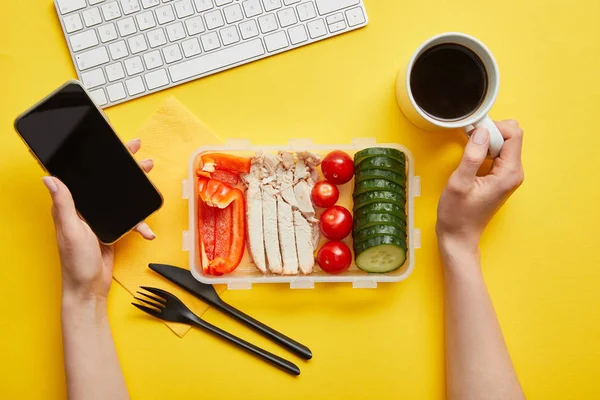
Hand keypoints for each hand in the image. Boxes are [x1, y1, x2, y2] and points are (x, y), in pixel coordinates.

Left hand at [42, 139, 154, 301]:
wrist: (89, 287)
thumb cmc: (75, 262)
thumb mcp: (70, 230)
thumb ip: (64, 204)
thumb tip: (50, 178)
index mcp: (71, 206)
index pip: (83, 176)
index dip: (97, 159)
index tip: (112, 146)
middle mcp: (85, 209)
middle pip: (105, 182)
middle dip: (123, 168)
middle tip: (137, 154)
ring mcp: (99, 219)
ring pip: (121, 197)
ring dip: (136, 189)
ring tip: (148, 177)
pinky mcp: (112, 230)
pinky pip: (129, 219)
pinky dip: (140, 224)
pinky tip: (146, 230)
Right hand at [436, 120, 523, 260]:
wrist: (458, 236)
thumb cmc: (457, 214)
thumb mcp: (459, 183)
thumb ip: (472, 156)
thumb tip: (482, 131)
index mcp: (509, 173)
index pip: (514, 134)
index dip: (493, 127)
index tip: (473, 133)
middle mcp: (514, 173)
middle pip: (511, 136)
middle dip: (490, 133)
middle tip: (469, 142)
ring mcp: (509, 176)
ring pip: (505, 144)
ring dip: (486, 141)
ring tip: (468, 150)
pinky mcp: (501, 178)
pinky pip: (499, 154)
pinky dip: (485, 150)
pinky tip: (471, 157)